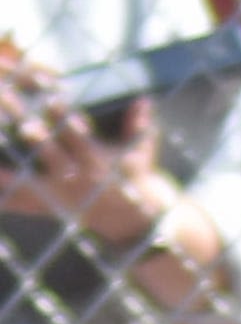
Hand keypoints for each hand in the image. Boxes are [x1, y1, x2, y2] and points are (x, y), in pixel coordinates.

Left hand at [0, 43, 170, 239]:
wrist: (135, 224)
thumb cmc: (136, 183)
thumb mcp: (142, 155)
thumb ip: (140, 126)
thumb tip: (145, 100)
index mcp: (95, 163)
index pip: (78, 136)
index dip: (64, 117)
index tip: (50, 99)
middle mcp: (75, 179)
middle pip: (49, 153)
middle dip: (33, 136)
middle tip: (19, 118)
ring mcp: (60, 197)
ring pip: (28, 181)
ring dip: (8, 172)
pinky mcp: (50, 209)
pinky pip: (21, 204)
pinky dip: (5, 198)